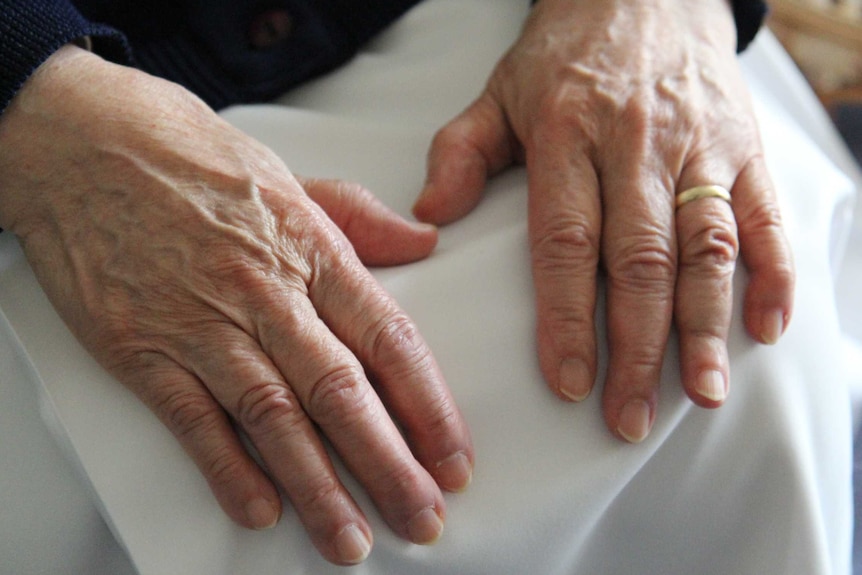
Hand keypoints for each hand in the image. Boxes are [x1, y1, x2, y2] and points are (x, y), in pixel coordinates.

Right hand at [0, 46, 472, 564]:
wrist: (89, 142)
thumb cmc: (195, 158)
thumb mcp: (294, 178)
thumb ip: (363, 218)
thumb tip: (424, 243)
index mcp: (313, 251)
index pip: (389, 340)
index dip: (429, 406)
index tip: (454, 456)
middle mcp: (266, 294)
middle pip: (341, 394)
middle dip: (389, 466)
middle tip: (424, 519)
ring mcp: (203, 325)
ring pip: (274, 417)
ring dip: (318, 487)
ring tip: (352, 540)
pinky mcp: (143, 347)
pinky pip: (193, 419)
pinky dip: (227, 468)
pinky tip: (260, 510)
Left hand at [414, 0, 793, 441]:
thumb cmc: (566, 55)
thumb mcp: (497, 93)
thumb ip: (460, 153)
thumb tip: (429, 216)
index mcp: (568, 137)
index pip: (566, 242)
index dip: (569, 318)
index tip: (568, 380)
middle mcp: (637, 147)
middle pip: (639, 261)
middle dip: (636, 347)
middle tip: (628, 416)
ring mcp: (698, 148)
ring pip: (706, 248)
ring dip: (705, 327)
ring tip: (699, 394)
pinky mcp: (743, 148)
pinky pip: (764, 215)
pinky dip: (772, 273)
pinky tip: (764, 329)